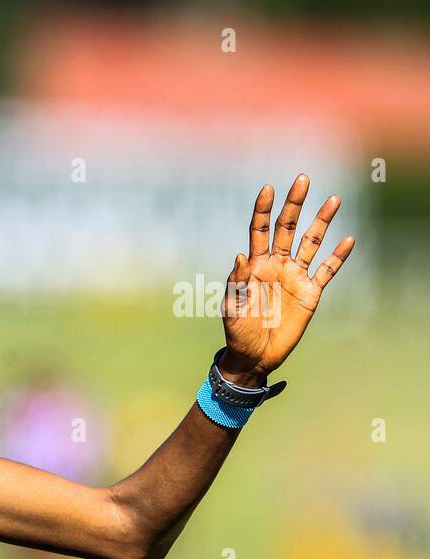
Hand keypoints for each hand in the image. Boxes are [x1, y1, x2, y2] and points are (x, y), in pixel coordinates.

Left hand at [219, 174, 354, 385]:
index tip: (268, 188)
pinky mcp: (311, 292)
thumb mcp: (232, 308)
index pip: (260, 231)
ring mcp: (295, 276)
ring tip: (333, 199)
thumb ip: (237, 282)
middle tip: (303, 179)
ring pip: (311, 242)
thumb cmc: (237, 332)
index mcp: (255, 265)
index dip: (263, 210)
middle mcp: (277, 265)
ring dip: (322, 221)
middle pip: (287, 228)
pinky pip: (327, 270)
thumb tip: (241, 255)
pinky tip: (349, 239)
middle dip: (294, 204)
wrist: (254, 355)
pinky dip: (338, 256)